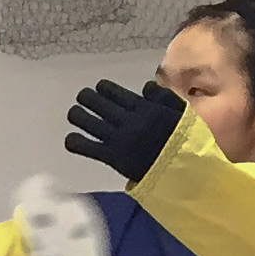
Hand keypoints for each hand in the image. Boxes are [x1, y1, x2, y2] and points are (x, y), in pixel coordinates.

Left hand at [64, 77, 184, 184]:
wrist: (182, 169)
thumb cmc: (183, 141)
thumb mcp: (180, 113)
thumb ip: (163, 97)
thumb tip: (146, 86)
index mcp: (144, 107)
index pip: (115, 93)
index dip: (103, 88)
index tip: (99, 88)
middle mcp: (128, 120)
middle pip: (98, 103)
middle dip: (87, 97)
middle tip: (83, 97)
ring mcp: (118, 138)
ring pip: (89, 121)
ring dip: (78, 115)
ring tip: (75, 113)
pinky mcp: (111, 157)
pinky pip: (88, 147)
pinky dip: (76, 142)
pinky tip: (71, 140)